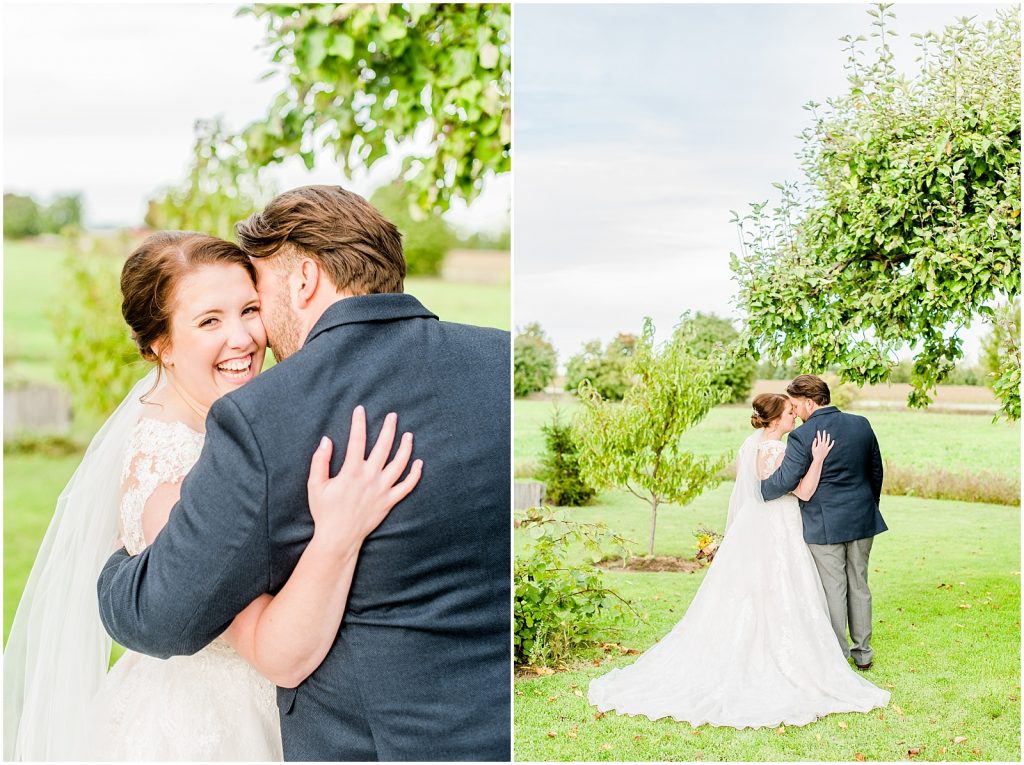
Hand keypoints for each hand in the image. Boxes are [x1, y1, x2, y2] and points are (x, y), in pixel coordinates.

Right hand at [306, 406, 422, 558]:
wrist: (338, 537)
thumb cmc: (325, 511)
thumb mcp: (315, 485)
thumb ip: (320, 461)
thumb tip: (326, 440)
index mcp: (351, 471)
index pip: (357, 440)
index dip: (359, 422)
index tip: (360, 410)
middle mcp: (370, 477)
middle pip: (383, 446)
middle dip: (389, 428)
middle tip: (393, 416)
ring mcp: (382, 489)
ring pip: (399, 463)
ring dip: (405, 447)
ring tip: (408, 435)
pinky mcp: (389, 501)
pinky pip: (407, 486)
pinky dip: (415, 474)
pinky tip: (419, 463)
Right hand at [810, 430, 834, 461]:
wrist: (818, 459)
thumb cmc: (815, 454)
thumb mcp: (813, 448)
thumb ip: (814, 443)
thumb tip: (815, 438)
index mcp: (819, 444)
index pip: (819, 438)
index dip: (818, 434)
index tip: (818, 431)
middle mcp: (823, 445)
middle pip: (824, 438)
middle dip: (824, 434)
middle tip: (824, 431)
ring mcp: (826, 447)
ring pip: (828, 441)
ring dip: (828, 437)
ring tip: (828, 434)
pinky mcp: (828, 450)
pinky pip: (831, 446)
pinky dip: (832, 443)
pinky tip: (833, 441)